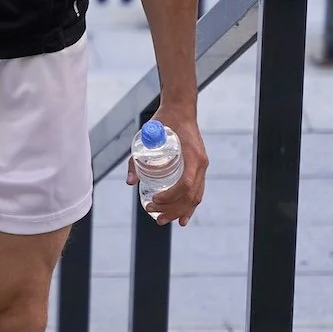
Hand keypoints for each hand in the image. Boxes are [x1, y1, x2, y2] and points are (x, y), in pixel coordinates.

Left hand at [126, 112, 207, 226]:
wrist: (181, 111)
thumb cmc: (164, 122)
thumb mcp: (147, 137)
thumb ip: (137, 159)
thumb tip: (130, 183)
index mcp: (192, 155)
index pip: (185, 184)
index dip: (171, 196)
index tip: (154, 200)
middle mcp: (201, 163)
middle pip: (191, 195)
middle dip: (172, 209)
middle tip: (153, 214)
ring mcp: (202, 166)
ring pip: (195, 196)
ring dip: (180, 211)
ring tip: (163, 220)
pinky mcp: (199, 168)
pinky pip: (198, 191)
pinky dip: (190, 206)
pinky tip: (182, 218)